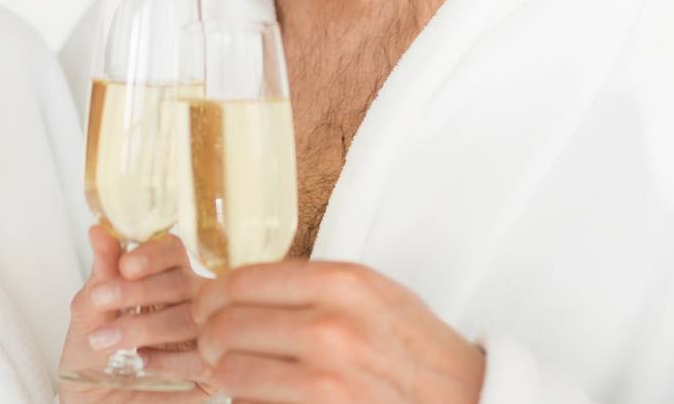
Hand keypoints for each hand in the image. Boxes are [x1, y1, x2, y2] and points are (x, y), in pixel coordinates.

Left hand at [58, 223, 213, 401]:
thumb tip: (98, 231)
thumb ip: (100, 273)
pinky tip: (144, 363)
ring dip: (146, 326)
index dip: (152, 255)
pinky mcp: (212, 373)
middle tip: (102, 300)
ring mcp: (205, 336)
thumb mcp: (89, 312)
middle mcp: (190, 302)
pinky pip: (205, 358)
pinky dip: (169, 360)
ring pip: (193, 318)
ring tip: (107, 340)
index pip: (172, 251)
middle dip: (140, 291)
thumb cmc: (91, 357)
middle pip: (183, 282)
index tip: (125, 266)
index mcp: (163, 279)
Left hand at [193, 260, 485, 402]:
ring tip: (233, 374)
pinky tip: (263, 398)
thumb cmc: (417, 351)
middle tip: (211, 345)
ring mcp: (327, 382)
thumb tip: (239, 287)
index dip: (212, 296)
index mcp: (343, 284)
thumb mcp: (374, 295)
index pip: (241, 280)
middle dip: (209, 338)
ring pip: (231, 374)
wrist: (466, 401)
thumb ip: (311, 286)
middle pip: (226, 326)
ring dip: (223, 376)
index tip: (207, 307)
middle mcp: (332, 329)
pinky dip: (248, 403)